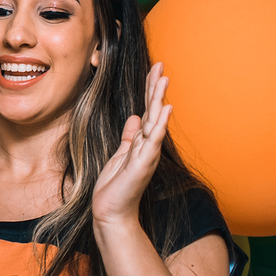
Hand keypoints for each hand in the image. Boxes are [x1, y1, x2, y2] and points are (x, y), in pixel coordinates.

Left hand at [92, 62, 171, 226]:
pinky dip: (159, 123)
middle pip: (153, 111)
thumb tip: (134, 117)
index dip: (150, 91)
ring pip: (155, 121)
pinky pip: (153, 139)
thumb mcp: (119, 154)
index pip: (147, 110)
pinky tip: (164, 108)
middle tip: (160, 65)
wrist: (111, 211)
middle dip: (155, 88)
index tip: (154, 70)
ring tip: (164, 79)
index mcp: (141, 142)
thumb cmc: (115, 186)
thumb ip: (129, 136)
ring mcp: (147, 153)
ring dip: (159, 99)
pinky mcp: (143, 163)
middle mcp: (148, 145)